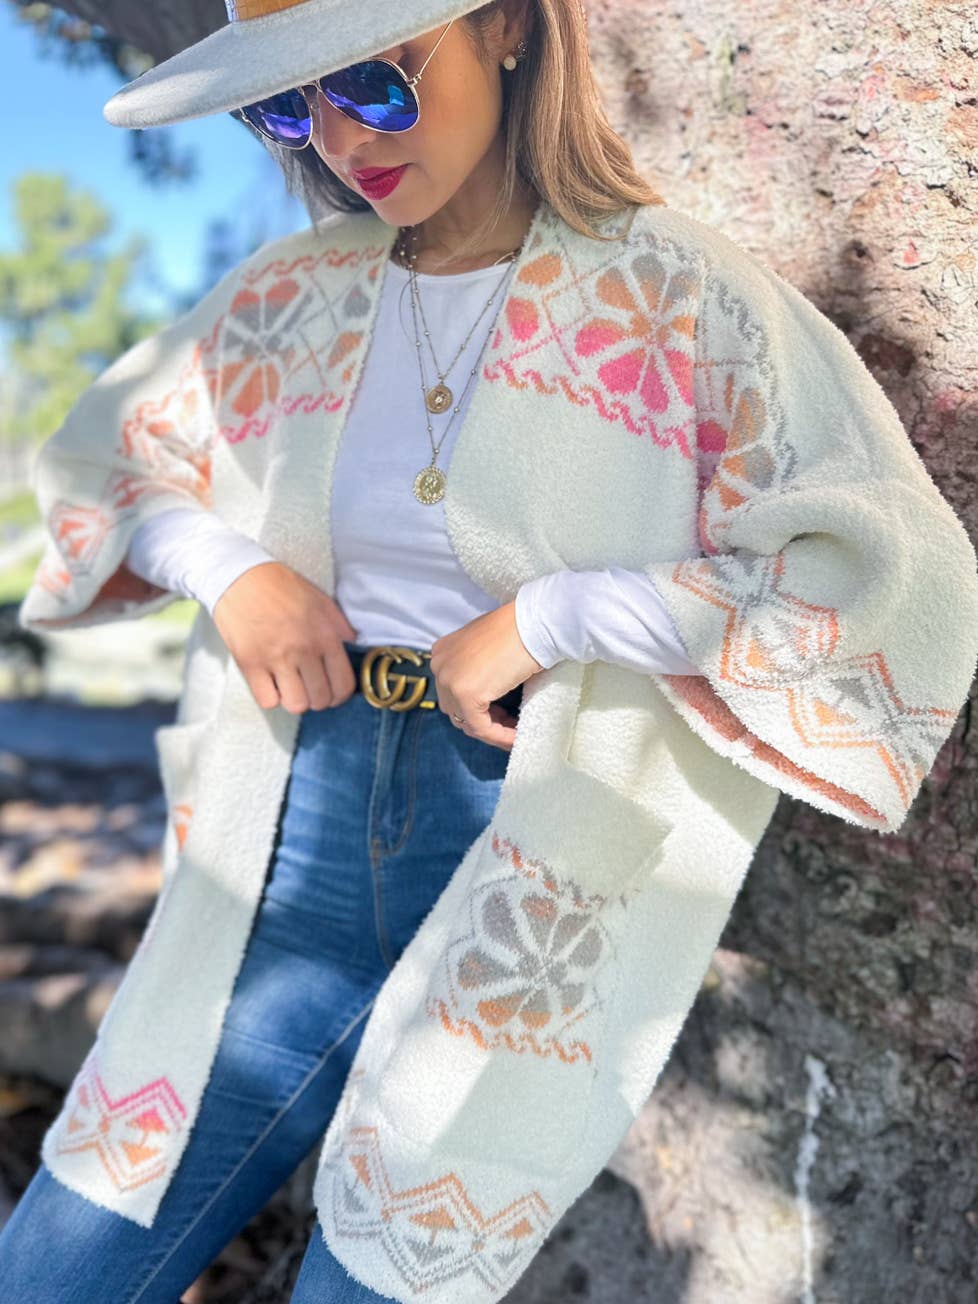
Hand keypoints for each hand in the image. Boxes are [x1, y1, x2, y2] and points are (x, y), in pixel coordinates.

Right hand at [212, 561, 358, 713]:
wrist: (239, 575)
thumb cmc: (280, 586)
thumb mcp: (320, 600)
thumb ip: (340, 627)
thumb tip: (352, 648)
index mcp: (325, 635)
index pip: (343, 684)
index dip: (340, 695)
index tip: (333, 693)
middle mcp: (303, 649)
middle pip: (321, 699)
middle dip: (318, 699)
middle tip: (310, 689)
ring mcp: (276, 658)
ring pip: (296, 705)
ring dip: (295, 700)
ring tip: (291, 687)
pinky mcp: (250, 664)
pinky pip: (268, 701)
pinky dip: (271, 697)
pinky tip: (271, 684)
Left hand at [429, 600, 545, 751]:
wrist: (534, 623)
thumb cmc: (520, 630)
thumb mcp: (488, 648)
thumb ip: (480, 668)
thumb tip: (490, 692)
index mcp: (443, 652)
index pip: (453, 690)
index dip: (476, 706)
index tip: (501, 714)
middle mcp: (440, 665)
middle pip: (455, 707)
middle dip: (482, 719)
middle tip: (508, 723)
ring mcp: (450, 680)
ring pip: (466, 721)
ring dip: (490, 730)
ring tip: (513, 731)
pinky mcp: (466, 695)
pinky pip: (481, 727)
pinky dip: (498, 736)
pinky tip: (515, 737)